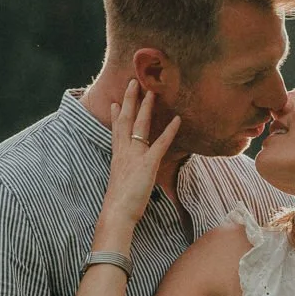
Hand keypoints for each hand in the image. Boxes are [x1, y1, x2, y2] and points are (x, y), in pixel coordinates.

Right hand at [101, 81, 180, 228]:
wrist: (116, 212)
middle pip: (126, 120)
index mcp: (117, 157)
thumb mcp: (120, 185)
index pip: (116, 131)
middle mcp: (124, 152)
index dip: (117, 116)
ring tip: (152, 91)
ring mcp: (135, 156)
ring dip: (147, 107)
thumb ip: (124, 177)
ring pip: (140, 125)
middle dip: (130, 100)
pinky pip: (160, 143)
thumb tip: (126, 178)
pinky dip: (170, 131)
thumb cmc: (119, 204)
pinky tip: (178, 119)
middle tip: (133, 83)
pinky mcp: (148, 164)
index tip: (116, 102)